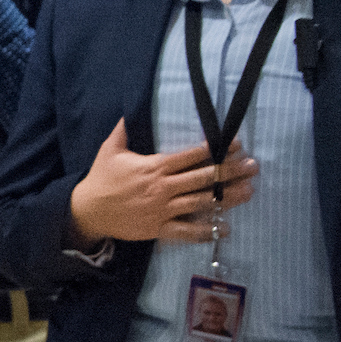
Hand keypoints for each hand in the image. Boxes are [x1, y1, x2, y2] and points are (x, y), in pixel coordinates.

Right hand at [68, 120, 258, 244]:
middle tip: (253, 166)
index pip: (191, 156)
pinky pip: (186, 231)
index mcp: (154, 167)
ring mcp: (162, 209)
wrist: (87, 211)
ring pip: (201, 202)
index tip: (236, 144)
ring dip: (227, 197)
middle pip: (203, 178)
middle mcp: (163, 188)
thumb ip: (123, 130)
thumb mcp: (110, 151)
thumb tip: (128, 110)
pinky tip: (224, 228)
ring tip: (249, 191)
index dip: (215, 149)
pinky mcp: (158, 228)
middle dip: (231, 171)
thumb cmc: (100, 179)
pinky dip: (206, 231)